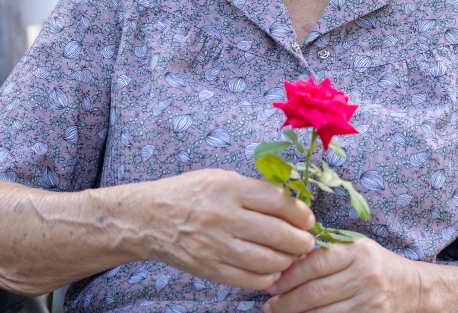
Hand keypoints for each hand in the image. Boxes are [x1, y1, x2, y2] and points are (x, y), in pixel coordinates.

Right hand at [141, 169, 317, 289]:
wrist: (149, 218)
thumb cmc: (190, 194)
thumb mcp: (222, 178)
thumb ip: (254, 191)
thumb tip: (293, 206)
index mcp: (229, 188)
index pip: (277, 202)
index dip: (300, 213)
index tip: (308, 219)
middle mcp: (223, 216)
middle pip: (276, 233)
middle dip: (300, 241)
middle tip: (307, 242)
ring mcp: (215, 245)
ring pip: (266, 260)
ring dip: (287, 261)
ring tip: (291, 256)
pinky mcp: (209, 268)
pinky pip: (248, 279)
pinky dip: (267, 277)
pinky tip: (271, 270)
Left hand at [263, 238, 418, 312]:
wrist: (414, 289)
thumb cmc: (377, 267)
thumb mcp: (357, 250)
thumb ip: (327, 255)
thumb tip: (286, 266)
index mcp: (359, 252)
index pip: (315, 264)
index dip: (289, 275)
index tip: (273, 282)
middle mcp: (366, 276)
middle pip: (315, 292)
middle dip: (286, 301)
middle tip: (270, 304)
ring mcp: (370, 302)